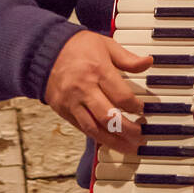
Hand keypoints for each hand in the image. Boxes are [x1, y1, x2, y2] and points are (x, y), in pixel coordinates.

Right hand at [44, 31, 152, 152]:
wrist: (45, 50)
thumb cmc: (78, 46)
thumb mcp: (106, 45)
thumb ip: (128, 58)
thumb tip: (148, 62)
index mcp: (98, 70)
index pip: (121, 97)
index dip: (136, 107)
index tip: (142, 109)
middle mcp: (84, 88)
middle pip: (108, 117)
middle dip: (127, 130)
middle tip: (141, 135)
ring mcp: (71, 102)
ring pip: (94, 129)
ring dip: (113, 141)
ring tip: (129, 147)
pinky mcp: (63, 110)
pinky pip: (81, 128)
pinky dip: (97, 137)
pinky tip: (109, 141)